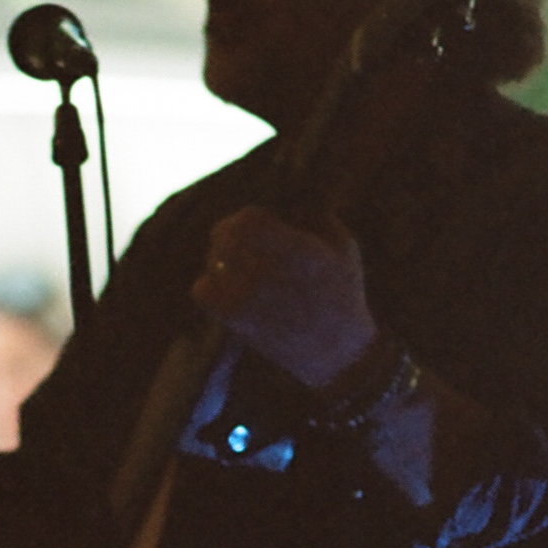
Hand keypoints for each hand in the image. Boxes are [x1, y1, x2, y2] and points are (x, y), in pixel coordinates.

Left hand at [193, 204, 379, 390]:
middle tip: (237, 238)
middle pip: (225, 237)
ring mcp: (248, 299)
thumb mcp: (344, 247)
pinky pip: (203, 290)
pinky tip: (226, 284)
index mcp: (298, 252)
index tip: (254, 221)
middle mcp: (268, 273)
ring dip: (219, 256)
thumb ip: (318, 216)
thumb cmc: (344, 295)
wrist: (338, 354)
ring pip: (213, 260)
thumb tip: (291, 194)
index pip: (249, 221)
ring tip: (235, 262)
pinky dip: (209, 282)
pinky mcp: (236, 321)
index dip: (246, 216)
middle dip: (229, 233)